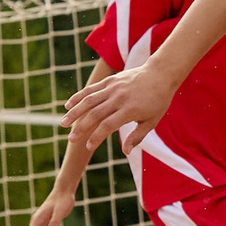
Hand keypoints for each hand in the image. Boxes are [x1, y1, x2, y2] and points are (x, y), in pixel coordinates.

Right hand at [62, 65, 177, 154]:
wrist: (161, 74)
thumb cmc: (158, 101)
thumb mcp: (152, 121)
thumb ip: (137, 136)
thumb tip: (125, 152)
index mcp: (130, 110)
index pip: (108, 126)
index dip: (96, 137)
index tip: (88, 146)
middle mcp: (119, 98)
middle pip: (95, 114)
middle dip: (81, 128)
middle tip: (71, 139)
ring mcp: (113, 88)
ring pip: (89, 101)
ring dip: (75, 112)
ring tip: (63, 123)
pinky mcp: (110, 80)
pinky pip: (91, 89)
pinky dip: (78, 96)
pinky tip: (68, 105)